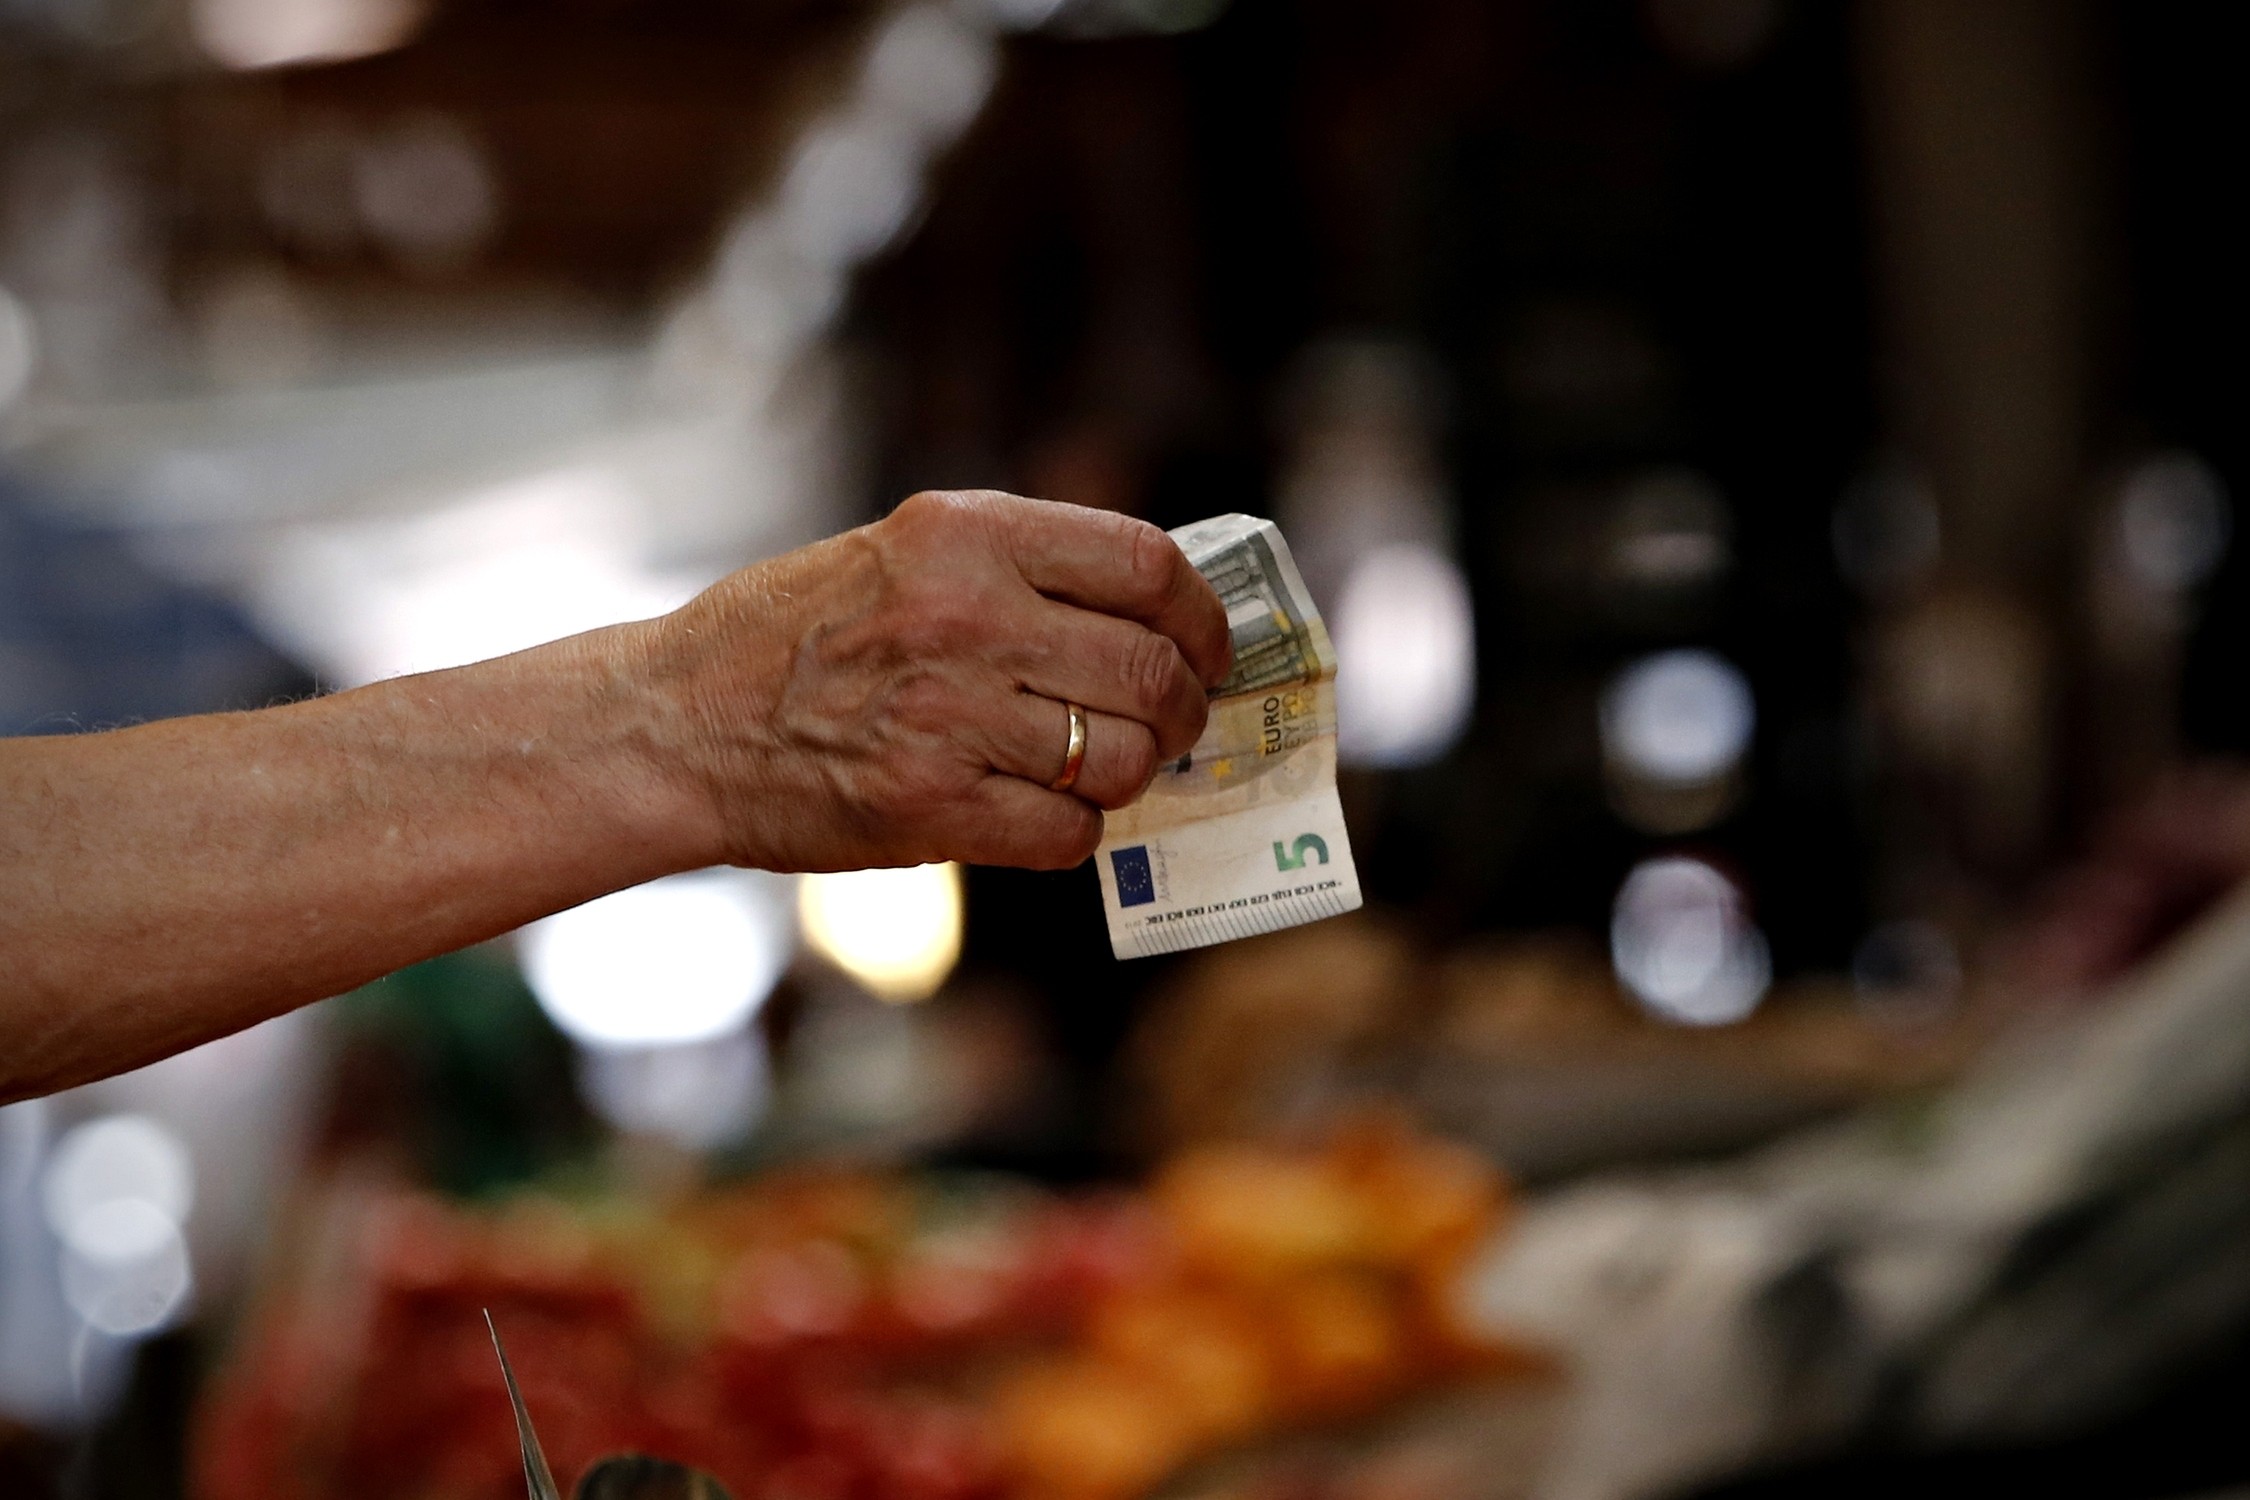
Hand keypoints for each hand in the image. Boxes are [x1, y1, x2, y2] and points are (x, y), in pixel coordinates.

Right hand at [651, 490, 1231, 871]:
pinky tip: (1033, 814)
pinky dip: (1069, 832)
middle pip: (1149, 672)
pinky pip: (1065, 833)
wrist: (678, 722)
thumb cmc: (796, 636)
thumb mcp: (904, 553)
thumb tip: (1154, 618)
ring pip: (1116, 761)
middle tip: (1169, 727)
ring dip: (1123, 777)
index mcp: (966, 536)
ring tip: (1088, 771)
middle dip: (1181, 711)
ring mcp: (949, 715)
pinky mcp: (930, 807)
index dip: (1201, 616)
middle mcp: (966, 616)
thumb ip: (1020, 570)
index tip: (1204, 647)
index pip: (1147, 565)